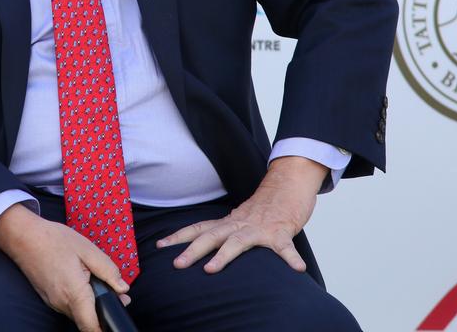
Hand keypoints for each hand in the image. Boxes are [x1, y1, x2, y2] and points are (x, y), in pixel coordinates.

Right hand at [0, 203, 130, 331]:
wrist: (22, 236)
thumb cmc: (53, 239)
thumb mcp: (87, 249)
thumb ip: (108, 270)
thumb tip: (123, 288)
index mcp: (74, 293)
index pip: (92, 327)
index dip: (105, 327)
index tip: (115, 316)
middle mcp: (62, 303)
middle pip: (87, 319)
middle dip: (102, 309)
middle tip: (116, 291)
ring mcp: (53, 302)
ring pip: (78, 312)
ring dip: (89, 302)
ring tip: (94, 278)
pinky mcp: (48, 298)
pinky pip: (68, 305)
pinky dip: (78, 298)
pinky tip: (79, 278)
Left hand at [157, 156, 327, 273]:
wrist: (287, 186)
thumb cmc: (264, 208)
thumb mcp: (239, 219)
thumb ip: (225, 232)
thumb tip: (205, 247)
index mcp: (229, 223)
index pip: (199, 228)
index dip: (178, 237)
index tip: (160, 245)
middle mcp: (240, 224)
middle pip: (211, 236)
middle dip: (192, 251)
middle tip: (177, 264)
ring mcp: (259, 229)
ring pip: (239, 242)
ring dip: (223, 256)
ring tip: (210, 269)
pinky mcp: (281, 233)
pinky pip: (286, 247)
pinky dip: (290, 258)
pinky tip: (297, 268)